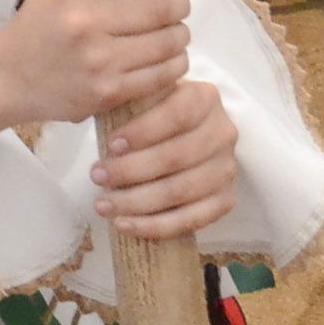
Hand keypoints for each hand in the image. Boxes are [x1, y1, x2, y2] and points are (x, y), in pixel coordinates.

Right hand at [0, 0, 190, 139]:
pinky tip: (172, 56)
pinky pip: (162, 74)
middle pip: (159, 7)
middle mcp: (84, 22)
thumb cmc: (39, 22)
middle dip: (178, 3)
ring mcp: (99, 60)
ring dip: (180, 33)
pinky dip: (176, 63)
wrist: (11, 77)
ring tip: (176, 30)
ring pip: (167, 42)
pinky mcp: (109, 91)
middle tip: (178, 4)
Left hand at [89, 75, 237, 238]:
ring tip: (102, 204)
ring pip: (181, 191)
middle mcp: (223, 133)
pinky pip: (192, 219)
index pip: (176, 115)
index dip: (143, 132)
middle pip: (176, 157)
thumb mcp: (146, 98)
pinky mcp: (225, 199)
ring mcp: (227, 168)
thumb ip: (130, 101)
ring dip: (136, 202)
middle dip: (130, 170)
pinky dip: (155, 226)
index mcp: (205, 98)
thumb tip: (100, 115)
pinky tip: (124, 225)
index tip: (110, 145)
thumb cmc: (154, 115)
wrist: (186, 136)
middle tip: (96, 176)